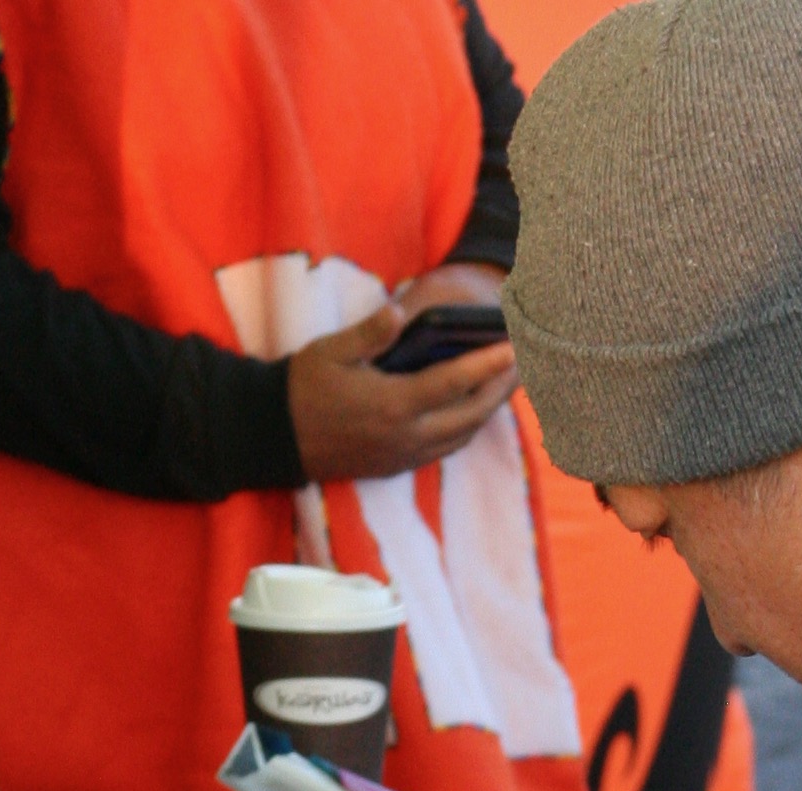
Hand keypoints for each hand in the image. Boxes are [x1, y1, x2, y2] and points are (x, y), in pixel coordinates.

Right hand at [286, 268, 514, 483]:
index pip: (455, 384)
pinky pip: (446, 449)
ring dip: (488, 412)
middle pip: (471, 416)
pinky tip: (474, 411)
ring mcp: (404, 456)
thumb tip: (399, 313)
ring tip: (507, 385)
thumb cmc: (303, 387)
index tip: (514, 347)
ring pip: (462, 438)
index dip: (488, 364)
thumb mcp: (331, 351)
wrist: (277, 437)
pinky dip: (467, 429)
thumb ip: (369, 333)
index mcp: (393, 405)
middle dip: (501, 390)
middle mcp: (406, 437)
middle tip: (524, 364)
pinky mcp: (398, 465)